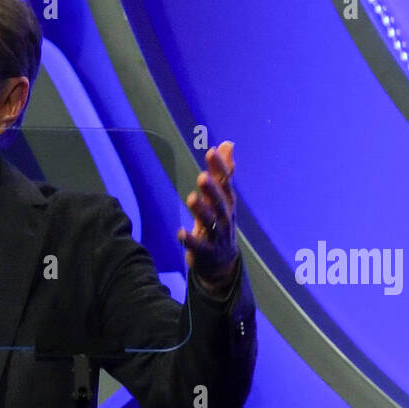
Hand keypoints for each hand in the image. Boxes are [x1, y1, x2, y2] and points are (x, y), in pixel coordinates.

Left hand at [177, 141, 237, 293]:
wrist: (222, 263)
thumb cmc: (220, 224)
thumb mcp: (223, 198)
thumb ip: (224, 171)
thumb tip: (227, 144)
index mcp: (228, 203)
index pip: (225, 182)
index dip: (220, 168)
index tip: (211, 151)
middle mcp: (224, 218)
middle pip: (219, 202)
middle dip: (212, 189)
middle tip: (202, 176)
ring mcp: (216, 236)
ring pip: (210, 222)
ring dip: (201, 210)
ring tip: (191, 198)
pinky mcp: (205, 252)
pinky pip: (198, 246)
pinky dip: (190, 240)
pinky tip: (180, 232)